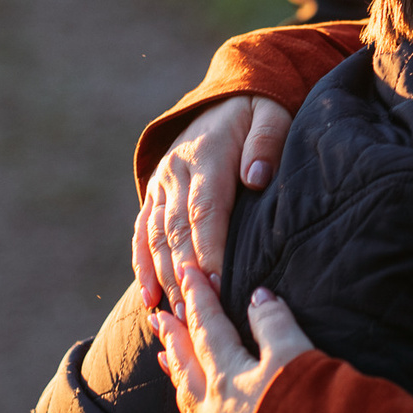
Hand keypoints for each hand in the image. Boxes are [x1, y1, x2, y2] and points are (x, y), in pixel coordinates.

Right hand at [134, 95, 292, 310]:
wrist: (223, 95)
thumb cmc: (256, 113)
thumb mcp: (270, 115)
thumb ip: (265, 143)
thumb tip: (255, 177)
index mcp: (207, 155)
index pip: (205, 211)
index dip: (210, 250)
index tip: (220, 286)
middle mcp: (175, 172)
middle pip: (176, 232)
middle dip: (186, 275)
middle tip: (198, 315)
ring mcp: (160, 184)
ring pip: (156, 237)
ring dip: (164, 278)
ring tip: (176, 317)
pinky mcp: (153, 194)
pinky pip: (142, 233)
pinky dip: (143, 267)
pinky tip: (150, 299)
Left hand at [154, 265, 314, 412]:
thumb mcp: (298, 359)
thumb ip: (275, 326)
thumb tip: (258, 296)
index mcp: (231, 377)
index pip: (209, 327)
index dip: (200, 297)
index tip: (187, 271)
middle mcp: (215, 408)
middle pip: (187, 363)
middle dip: (174, 335)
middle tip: (157, 315)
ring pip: (187, 398)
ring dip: (176, 373)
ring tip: (164, 358)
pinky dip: (189, 412)